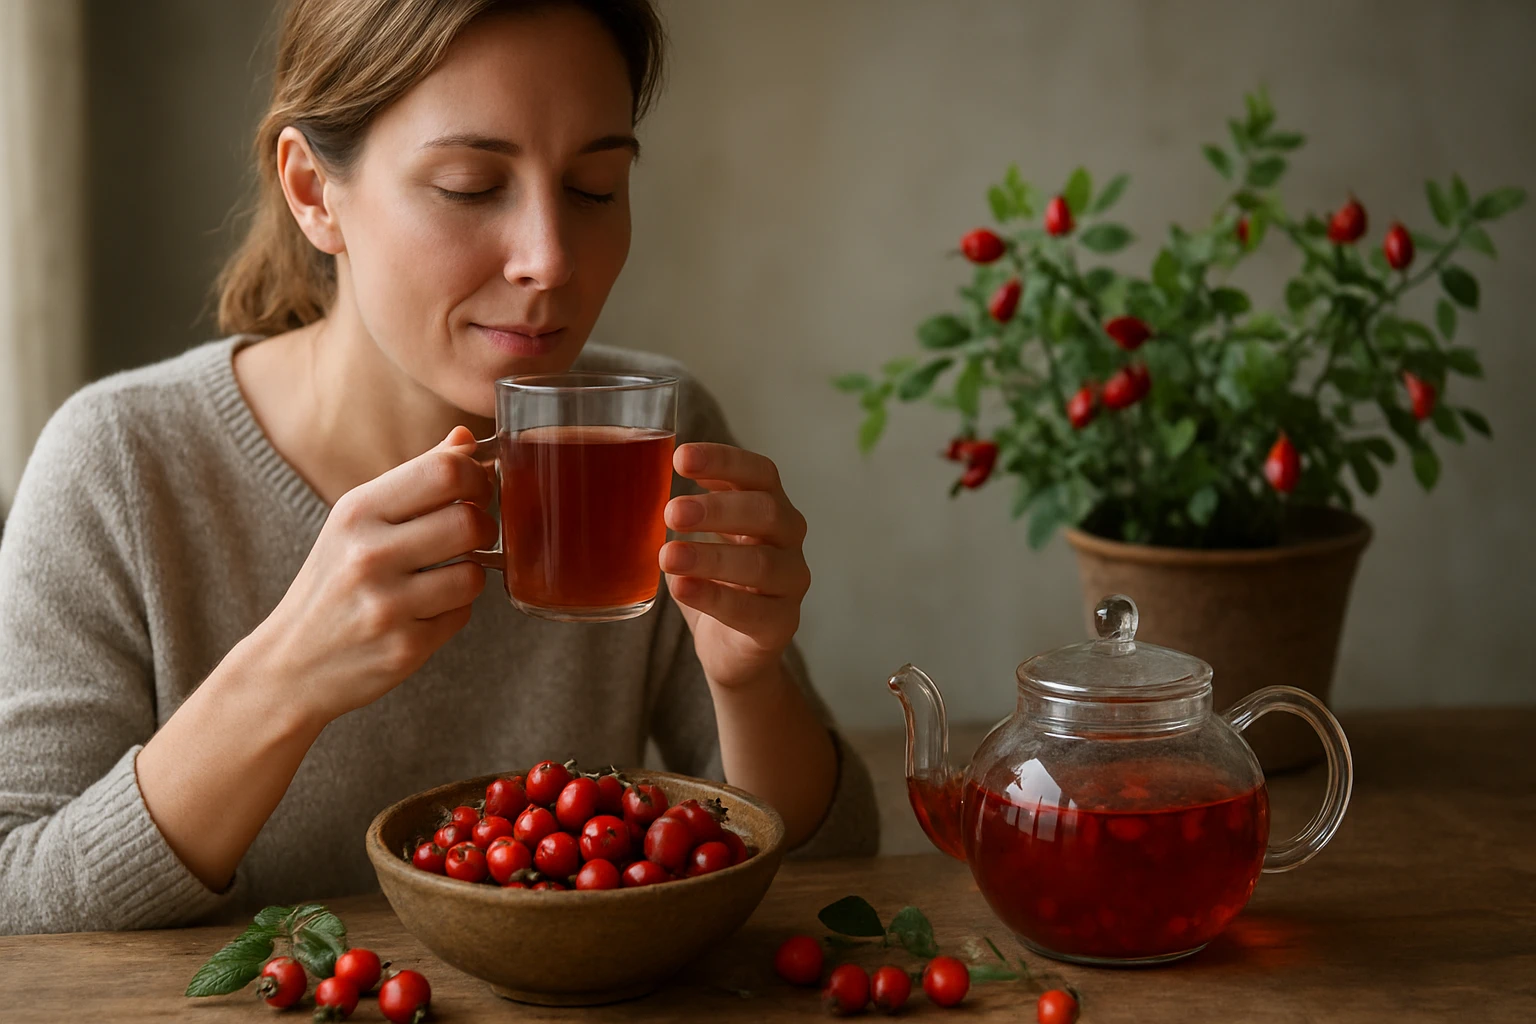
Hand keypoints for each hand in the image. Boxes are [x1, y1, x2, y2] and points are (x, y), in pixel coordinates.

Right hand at [248, 426, 495, 722]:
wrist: (290, 665)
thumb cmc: (332, 583)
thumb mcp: (357, 522)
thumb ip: (414, 479)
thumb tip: (465, 439)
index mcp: (356, 512)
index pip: (444, 471)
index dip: (476, 477)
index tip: (475, 489)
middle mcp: (368, 554)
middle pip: (470, 521)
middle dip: (482, 527)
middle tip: (469, 535)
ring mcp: (387, 604)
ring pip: (474, 573)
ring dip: (469, 575)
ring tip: (441, 578)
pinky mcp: (405, 647)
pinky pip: (462, 615)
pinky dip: (452, 611)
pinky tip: (423, 612)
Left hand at [660, 443, 811, 688]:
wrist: (731, 650)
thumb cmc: (714, 580)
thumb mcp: (699, 537)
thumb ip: (684, 510)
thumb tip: (635, 476)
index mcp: (770, 506)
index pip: (759, 472)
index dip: (724, 461)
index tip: (680, 458)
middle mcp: (789, 539)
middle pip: (766, 511)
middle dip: (717, 509)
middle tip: (671, 512)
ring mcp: (790, 583)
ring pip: (761, 563)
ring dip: (711, 557)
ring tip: (669, 556)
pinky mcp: (781, 624)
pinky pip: (752, 611)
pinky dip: (713, 597)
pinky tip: (682, 588)